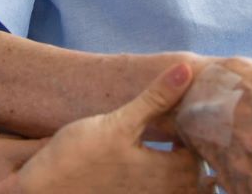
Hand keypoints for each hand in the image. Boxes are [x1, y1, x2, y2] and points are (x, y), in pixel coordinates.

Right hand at [0, 62, 204, 193]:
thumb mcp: (119, 121)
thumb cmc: (78, 156)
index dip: (208, 135)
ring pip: (183, 191)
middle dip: (203, 155)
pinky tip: (155, 162)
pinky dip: (169, 182)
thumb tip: (187, 70)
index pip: (206, 157)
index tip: (203, 112)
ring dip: (188, 171)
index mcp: (165, 173)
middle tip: (197, 126)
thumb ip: (156, 98)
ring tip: (181, 144)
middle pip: (200, 180)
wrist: (43, 190)